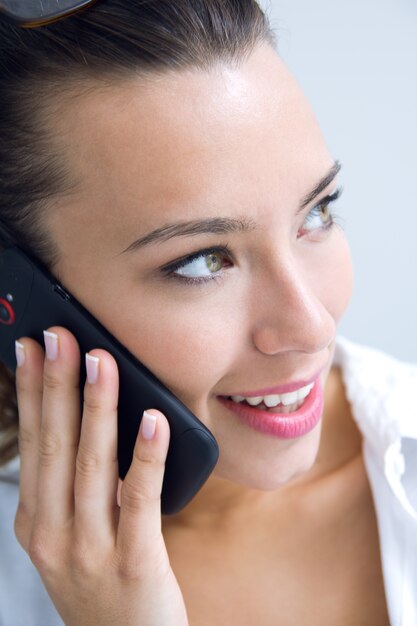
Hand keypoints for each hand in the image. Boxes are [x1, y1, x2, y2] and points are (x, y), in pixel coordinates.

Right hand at [13, 327, 188, 625]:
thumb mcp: (68, 538)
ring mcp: (91, 550)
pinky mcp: (135, 562)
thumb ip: (71, 487)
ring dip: (96, 408)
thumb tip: (85, 419)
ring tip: (101, 363)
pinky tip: (153, 420)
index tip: (31, 348)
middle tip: (60, 337)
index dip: (30, 392)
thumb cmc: (101, 587)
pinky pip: (140, 499)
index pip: (32, 443)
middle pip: (55, 445)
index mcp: (35, 522)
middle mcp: (54, 533)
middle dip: (55, 385)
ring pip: (92, 464)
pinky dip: (146, 456)